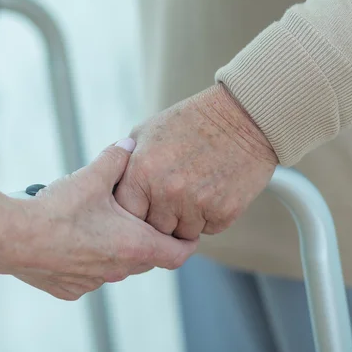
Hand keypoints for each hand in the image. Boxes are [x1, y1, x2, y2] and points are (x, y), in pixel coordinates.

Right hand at [0, 140, 196, 300]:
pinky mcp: (70, 289)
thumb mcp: (91, 177)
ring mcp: (93, 282)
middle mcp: (118, 270)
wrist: (12, 238)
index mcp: (133, 245)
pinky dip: (89, 259)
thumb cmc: (57, 210)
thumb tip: (130, 143)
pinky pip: (89, 275)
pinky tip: (73, 239)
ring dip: (116, 249)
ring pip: (117, 266)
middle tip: (139, 216)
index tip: (186, 231)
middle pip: (147, 259)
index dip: (186, 242)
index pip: (178, 254)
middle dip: (147, 239)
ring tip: (102, 223)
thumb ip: (116, 159)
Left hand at [114, 84, 277, 240]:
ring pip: (181, 234)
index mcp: (142, 172)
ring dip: (185, 219)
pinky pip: (207, 229)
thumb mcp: (146, 132)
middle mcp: (167, 192)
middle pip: (153, 229)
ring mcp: (196, 204)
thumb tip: (111, 187)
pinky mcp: (224, 213)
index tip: (141, 204)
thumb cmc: (189, 121)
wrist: (241, 117)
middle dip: (159, 217)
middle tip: (170, 196)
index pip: (126, 212)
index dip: (133, 211)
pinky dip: (209, 216)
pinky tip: (212, 189)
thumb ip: (125, 162)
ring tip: (192, 189)